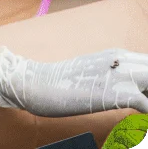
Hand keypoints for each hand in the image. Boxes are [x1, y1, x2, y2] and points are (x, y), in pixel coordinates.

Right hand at [0, 47, 147, 115]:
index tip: (143, 93)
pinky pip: (147, 103)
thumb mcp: (91, 71)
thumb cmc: (61, 82)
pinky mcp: (115, 94)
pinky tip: (140, 118)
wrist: (37, 84)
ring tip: (140, 106)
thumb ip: (112, 74)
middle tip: (141, 101)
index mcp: (117, 55)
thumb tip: (128, 88)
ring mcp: (119, 76)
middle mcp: (121, 61)